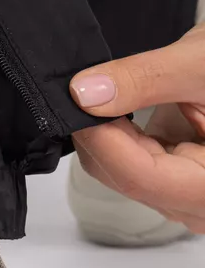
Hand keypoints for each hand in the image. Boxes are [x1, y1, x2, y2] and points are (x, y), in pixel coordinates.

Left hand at [71, 25, 204, 231]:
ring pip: (120, 169)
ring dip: (116, 128)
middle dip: (103, 130)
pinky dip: (126, 129)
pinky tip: (145, 102)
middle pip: (124, 177)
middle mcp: (201, 204)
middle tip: (94, 83)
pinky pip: (132, 160)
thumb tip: (85, 94)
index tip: (75, 100)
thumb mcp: (202, 63)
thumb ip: (144, 79)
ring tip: (143, 90)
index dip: (100, 137)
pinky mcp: (177, 177)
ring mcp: (188, 193)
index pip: (138, 177)